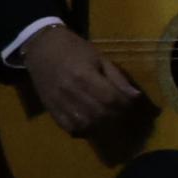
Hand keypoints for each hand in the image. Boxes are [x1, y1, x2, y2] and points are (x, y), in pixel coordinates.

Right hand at [18, 30, 145, 134]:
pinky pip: (69, 127)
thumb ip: (117, 78)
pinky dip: (83, 130)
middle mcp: (70, 92)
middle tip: (122, 112)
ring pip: (85, 124)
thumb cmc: (73, 49)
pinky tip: (90, 124)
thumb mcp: (99, 58)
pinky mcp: (50, 109)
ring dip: (101, 126)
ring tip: (108, 120)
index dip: (125, 105)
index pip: (111, 99)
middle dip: (116, 116)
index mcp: (84, 75)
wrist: (41, 47)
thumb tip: (135, 97)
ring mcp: (58, 102)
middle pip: (100, 114)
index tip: (130, 103)